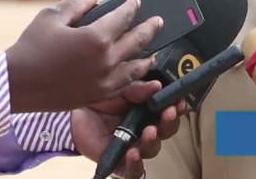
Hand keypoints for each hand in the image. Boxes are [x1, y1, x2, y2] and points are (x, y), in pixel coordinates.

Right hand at [6, 0, 162, 112]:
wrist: (16, 84)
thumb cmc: (31, 47)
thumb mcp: (51, 17)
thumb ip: (76, 5)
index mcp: (96, 37)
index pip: (123, 18)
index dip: (132, 7)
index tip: (136, 2)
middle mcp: (105, 60)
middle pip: (136, 41)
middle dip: (149, 29)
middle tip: (157, 22)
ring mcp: (103, 80)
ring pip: (135, 67)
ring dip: (147, 56)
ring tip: (153, 50)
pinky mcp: (97, 95)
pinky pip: (123, 85)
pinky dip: (134, 77)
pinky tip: (135, 72)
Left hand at [71, 80, 187, 178]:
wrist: (76, 115)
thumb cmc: (101, 100)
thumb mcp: (118, 89)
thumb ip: (136, 89)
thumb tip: (156, 85)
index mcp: (150, 110)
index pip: (168, 110)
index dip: (177, 107)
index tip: (179, 101)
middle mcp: (146, 129)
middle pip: (166, 131)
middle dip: (169, 123)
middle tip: (168, 114)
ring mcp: (135, 146)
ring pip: (153, 149)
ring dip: (153, 141)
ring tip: (149, 133)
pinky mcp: (121, 163)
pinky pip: (134, 171)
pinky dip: (136, 165)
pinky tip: (133, 154)